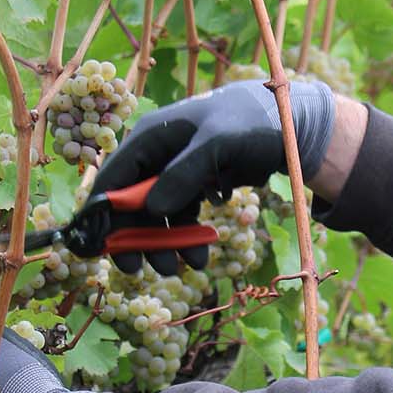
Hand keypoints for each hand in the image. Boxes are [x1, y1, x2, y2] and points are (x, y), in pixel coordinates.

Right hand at [89, 77, 335, 268]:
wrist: (288, 123)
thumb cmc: (249, 122)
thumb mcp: (217, 144)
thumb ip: (183, 174)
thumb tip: (153, 210)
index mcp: (150, 137)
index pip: (112, 179)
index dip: (103, 215)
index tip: (105, 249)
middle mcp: (155, 155)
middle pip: (131, 205)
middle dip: (140, 238)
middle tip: (151, 270)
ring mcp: (174, 172)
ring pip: (157, 216)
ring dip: (166, 244)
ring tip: (187, 267)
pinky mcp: (194, 184)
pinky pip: (181, 217)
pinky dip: (188, 237)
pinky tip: (200, 255)